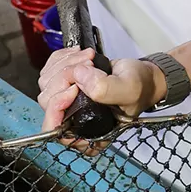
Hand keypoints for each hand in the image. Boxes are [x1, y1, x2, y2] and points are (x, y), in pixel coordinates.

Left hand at [37, 47, 166, 132]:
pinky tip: (80, 56)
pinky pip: (49, 70)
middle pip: (47, 100)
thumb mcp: (128, 90)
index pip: (53, 128)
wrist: (143, 76)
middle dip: (65, 75)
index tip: (75, 88)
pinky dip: (62, 58)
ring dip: (66, 63)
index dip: (58, 105)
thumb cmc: (140, 88)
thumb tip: (78, 77)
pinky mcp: (64, 86)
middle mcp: (73, 122)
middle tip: (88, 66)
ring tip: (88, 59)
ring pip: (47, 83)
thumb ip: (105, 89)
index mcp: (87, 135)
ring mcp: (67, 104)